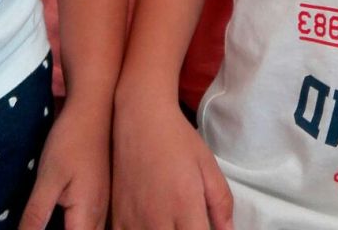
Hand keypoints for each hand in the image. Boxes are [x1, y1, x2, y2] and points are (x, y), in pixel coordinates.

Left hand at [19, 98, 109, 229]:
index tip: (43, 225)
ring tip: (60, 214)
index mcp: (87, 215)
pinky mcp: (102, 193)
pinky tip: (70, 215)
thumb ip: (36, 216)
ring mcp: (105, 203)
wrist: (94, 108)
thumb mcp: (47, 178)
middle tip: (49, 217)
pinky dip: (81, 225)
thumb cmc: (71, 140)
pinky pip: (94, 222)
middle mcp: (101, 214)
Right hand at [112, 94, 232, 229]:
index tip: (204, 229)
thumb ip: (221, 204)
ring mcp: (133, 222)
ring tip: (172, 223)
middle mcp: (157, 220)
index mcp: (185, 206)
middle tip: (188, 223)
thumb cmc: (178, 140)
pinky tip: (151, 225)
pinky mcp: (116, 219)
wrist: (140, 118)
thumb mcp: (208, 166)